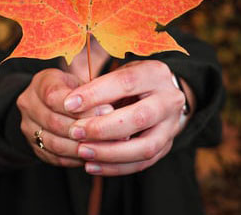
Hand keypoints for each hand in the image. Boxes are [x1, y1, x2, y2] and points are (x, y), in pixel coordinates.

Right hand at [17, 68, 112, 166]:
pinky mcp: (34, 147)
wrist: (53, 103)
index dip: (81, 107)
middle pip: (54, 122)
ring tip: (103, 146)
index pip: (54, 97)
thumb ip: (91, 95)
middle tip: (109, 133)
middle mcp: (28, 104)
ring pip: (54, 143)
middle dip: (84, 129)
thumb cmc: (73, 90)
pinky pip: (55, 158)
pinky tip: (92, 155)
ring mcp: (28, 128)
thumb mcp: (81, 82)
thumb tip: (110, 112)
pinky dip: (75, 159)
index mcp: (41, 83)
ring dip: (81, 147)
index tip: (106, 111)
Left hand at [63, 60, 185, 175]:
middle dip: (103, 127)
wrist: (162, 95)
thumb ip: (101, 87)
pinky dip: (115, 167)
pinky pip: (143, 163)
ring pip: (145, 147)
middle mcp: (170, 100)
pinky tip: (92, 165)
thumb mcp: (120, 73)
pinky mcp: (166, 146)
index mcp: (156, 74)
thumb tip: (73, 106)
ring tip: (82, 151)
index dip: (96, 94)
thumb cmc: (133, 83)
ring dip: (110, 152)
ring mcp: (172, 126)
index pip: (126, 82)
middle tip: (74, 131)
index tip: (69, 104)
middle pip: (139, 118)